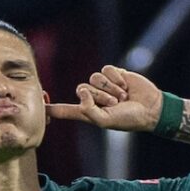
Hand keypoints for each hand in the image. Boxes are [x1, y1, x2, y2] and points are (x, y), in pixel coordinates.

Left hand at [46, 65, 163, 131]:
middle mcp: (93, 98)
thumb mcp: (105, 120)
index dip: (52, 110)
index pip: (65, 110)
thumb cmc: (129, 119)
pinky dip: (116, 78)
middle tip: (116, 104)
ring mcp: (103, 86)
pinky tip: (126, 86)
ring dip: (109, 88)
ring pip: (94, 78)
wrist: (150, 108)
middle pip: (81, 89)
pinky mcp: (113, 74)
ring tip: (122, 96)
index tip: (40, 108)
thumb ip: (88, 110)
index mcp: (88, 112)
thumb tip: (81, 92)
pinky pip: (106, 69)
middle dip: (100, 96)